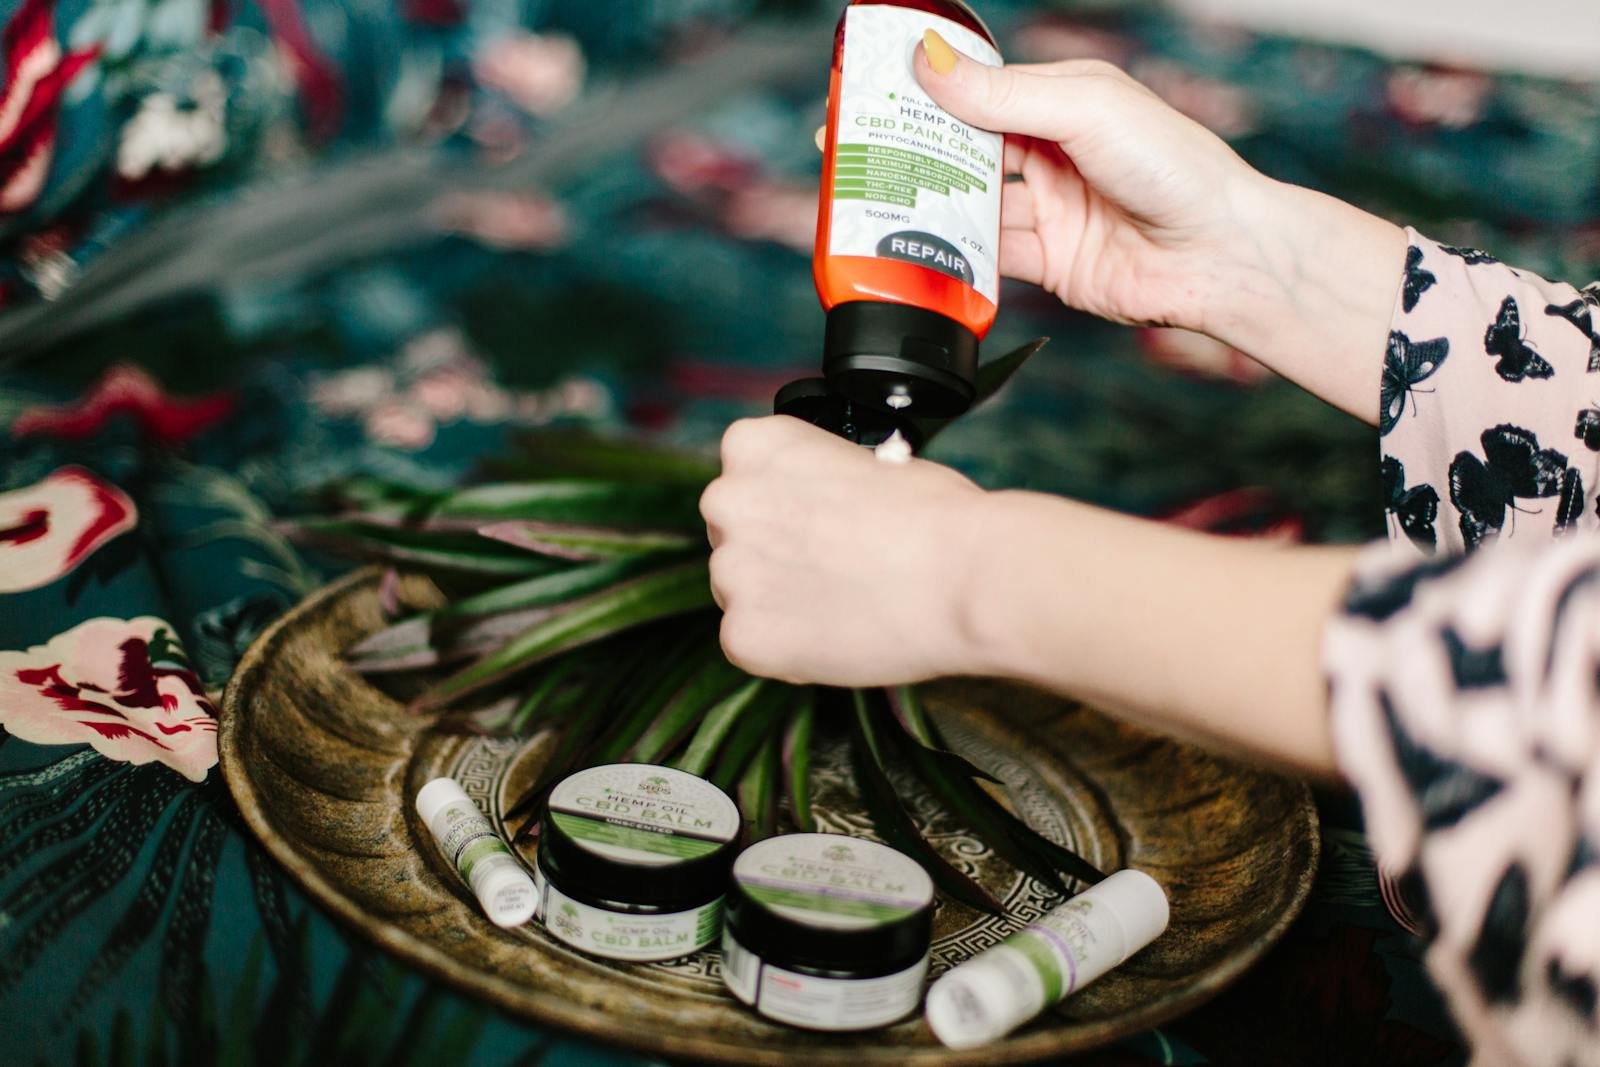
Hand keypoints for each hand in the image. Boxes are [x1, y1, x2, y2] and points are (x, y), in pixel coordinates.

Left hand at [700, 416, 984, 686]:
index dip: (784, 506)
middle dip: (773, 555)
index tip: (817, 524)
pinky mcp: (743, 634)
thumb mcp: (869, 463)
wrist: (963, 577)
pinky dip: (785, 649)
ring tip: (845, 606)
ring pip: (738, 593)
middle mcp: (728, 501)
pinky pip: (750, 644)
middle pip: (733, 536)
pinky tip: (835, 637)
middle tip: (832, 572)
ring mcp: (730, 572)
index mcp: (756, 445)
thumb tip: (821, 509)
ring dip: (778, 602)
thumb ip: (821, 483)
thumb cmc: (936, 516)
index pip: (744, 478)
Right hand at [915, 32, 1405, 420]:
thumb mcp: (1082, 110)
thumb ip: (1001, 96)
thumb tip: (928, 65)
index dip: (921, 92)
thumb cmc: (1174, 167)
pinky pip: (986, 259)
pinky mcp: (1048, 263)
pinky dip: (951, 257)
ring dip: (922, 205)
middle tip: (849, 154)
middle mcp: (1049, 153)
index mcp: (1059, 101)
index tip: (869, 93)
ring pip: (967, 205)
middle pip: (961, 150)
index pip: (975, 91)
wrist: (1220, 254)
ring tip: (870, 203)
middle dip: (907, 153)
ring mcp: (1047, 209)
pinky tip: (917, 250)